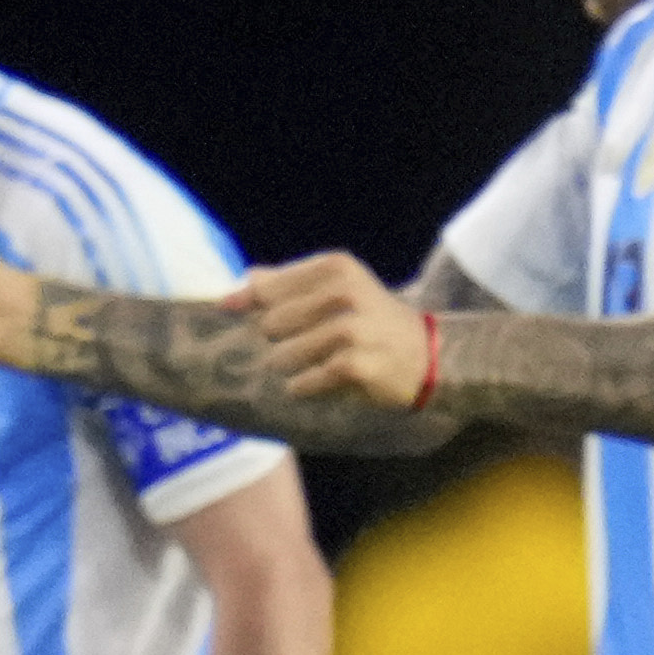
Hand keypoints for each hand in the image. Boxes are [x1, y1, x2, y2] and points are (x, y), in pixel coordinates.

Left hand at [236, 251, 431, 413]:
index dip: (244, 302)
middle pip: (271, 323)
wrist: (427, 356)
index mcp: (336, 268)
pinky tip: (308, 384)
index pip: (268, 287)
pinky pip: (306, 380)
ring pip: (285, 354)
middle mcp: (345, 292)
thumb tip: (242, 281)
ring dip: (288, 367)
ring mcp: (352, 329)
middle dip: (276, 340)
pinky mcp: (356, 364)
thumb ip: (290, 283)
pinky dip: (302, 386)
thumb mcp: (338, 289)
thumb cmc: (371, 320)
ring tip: (304, 365)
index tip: (225, 310)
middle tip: (299, 344)